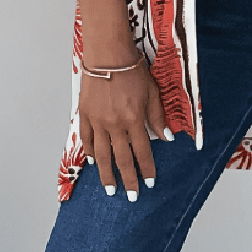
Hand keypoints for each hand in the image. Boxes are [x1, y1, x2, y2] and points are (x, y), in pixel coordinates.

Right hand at [79, 56, 169, 199]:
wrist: (107, 54)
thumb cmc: (131, 69)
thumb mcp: (152, 92)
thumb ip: (157, 118)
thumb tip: (166, 138)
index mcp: (134, 119)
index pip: (143, 151)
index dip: (146, 169)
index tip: (149, 183)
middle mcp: (115, 124)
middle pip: (122, 158)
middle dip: (128, 179)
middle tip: (131, 196)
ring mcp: (98, 121)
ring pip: (102, 154)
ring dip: (106, 174)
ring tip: (110, 189)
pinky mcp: (85, 114)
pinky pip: (88, 139)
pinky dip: (91, 152)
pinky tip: (94, 162)